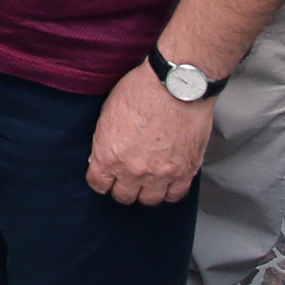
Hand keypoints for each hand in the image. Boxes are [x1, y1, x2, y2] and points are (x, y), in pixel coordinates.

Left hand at [87, 61, 214, 204]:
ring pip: (150, 200)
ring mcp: (160, 174)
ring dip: (147, 192)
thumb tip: (105, 153)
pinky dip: (170, 191)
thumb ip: (106, 140)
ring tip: (148, 181)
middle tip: (127, 178)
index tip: (106, 177)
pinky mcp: (185, 171)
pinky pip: (175, 195)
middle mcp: (133, 171)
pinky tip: (168, 182)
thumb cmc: (142, 90)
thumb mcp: (109, 112)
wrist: (176, 85)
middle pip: (123, 196)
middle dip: (123, 188)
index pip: (98, 184)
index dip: (101, 180)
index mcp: (108, 156)